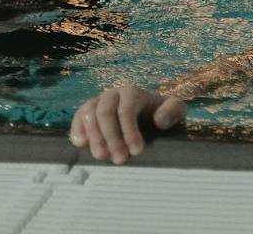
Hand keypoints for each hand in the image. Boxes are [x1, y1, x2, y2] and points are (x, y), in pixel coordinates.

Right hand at [68, 83, 186, 164]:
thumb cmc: (162, 113)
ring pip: (88, 114)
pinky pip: (78, 117)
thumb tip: (159, 120)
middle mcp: (112, 94)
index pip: (127, 109)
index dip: (129, 131)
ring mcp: (98, 102)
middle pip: (105, 112)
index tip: (137, 152)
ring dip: (94, 137)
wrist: (148, 113)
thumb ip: (173, 111)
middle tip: (119, 160)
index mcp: (132, 92)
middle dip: (111, 137)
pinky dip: (77, 129)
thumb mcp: (175, 110)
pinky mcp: (88, 113)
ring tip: (102, 157)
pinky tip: (81, 144)